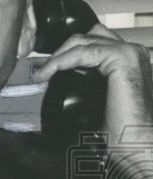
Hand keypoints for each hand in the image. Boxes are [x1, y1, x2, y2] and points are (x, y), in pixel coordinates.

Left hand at [33, 23, 152, 148]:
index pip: (93, 43)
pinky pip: (83, 52)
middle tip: (42, 71)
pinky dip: (61, 60)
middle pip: (88, 36)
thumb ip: (85, 89)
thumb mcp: (97, 103)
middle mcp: (132, 52)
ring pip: (84, 40)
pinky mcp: (123, 58)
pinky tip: (47, 73)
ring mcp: (130, 52)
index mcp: (127, 61)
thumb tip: (53, 93)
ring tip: (42, 73)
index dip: (66, 53)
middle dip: (61, 50)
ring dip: (58, 55)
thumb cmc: (119, 129)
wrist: (136, 142)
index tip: (45, 70)